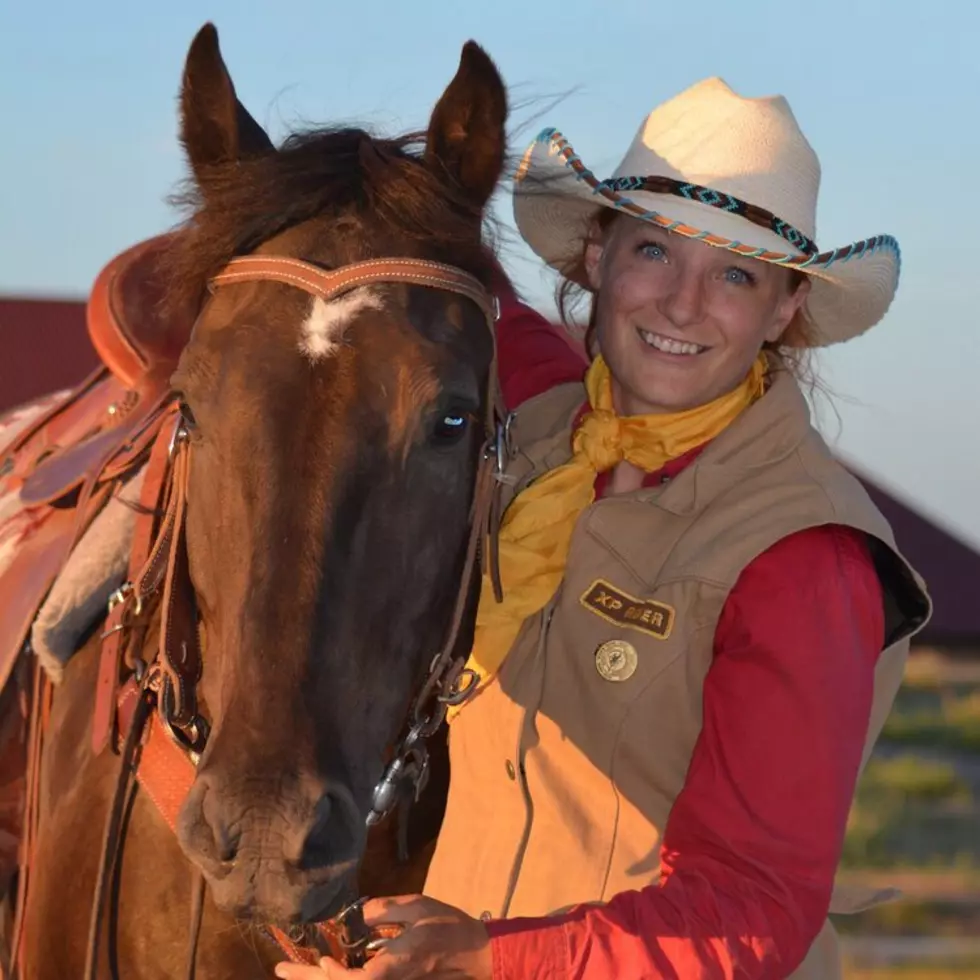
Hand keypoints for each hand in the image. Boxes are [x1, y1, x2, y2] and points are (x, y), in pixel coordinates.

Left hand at [274, 895, 492, 979]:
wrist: (472, 954)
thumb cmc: (447, 926)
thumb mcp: (418, 907)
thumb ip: (385, 910)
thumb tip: (355, 913)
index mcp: (396, 963)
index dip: (338, 977)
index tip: (325, 959)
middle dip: (311, 979)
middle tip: (279, 970)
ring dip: (320, 979)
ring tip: (293, 969)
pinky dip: (339, 976)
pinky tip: (325, 965)